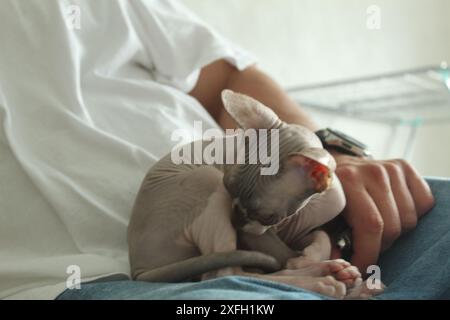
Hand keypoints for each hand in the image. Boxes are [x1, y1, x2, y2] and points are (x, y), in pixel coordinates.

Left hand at [330, 151, 434, 272]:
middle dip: (380, 246)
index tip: (360, 267)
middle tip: (367, 246)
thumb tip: (337, 259)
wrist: (338, 165)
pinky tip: (393, 213)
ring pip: (409, 219)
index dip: (368, 253)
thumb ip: (328, 236)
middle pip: (392, 226)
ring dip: (395, 233)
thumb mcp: (324, 214)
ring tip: (378, 230)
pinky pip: (424, 202)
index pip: (371, 225)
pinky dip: (412, 215)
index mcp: (348, 181)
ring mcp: (391, 168)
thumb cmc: (332, 194)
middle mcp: (372, 172)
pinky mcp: (405, 167)